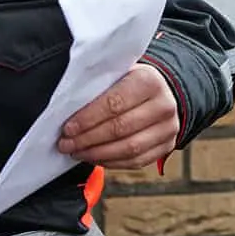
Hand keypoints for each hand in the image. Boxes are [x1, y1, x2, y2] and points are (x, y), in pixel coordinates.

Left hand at [57, 63, 178, 168]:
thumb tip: (68, 109)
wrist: (165, 91)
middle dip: (88, 139)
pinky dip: (112, 162)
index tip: (67, 128)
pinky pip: (137, 161)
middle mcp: (163, 105)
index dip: (88, 119)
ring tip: (77, 152)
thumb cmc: (132, 82)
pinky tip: (94, 158)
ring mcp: (168, 128)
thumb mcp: (119, 73)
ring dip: (98, 154)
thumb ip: (100, 87)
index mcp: (149, 81)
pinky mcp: (167, 146)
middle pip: (120, 128)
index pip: (114, 103)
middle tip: (66, 144)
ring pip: (129, 149)